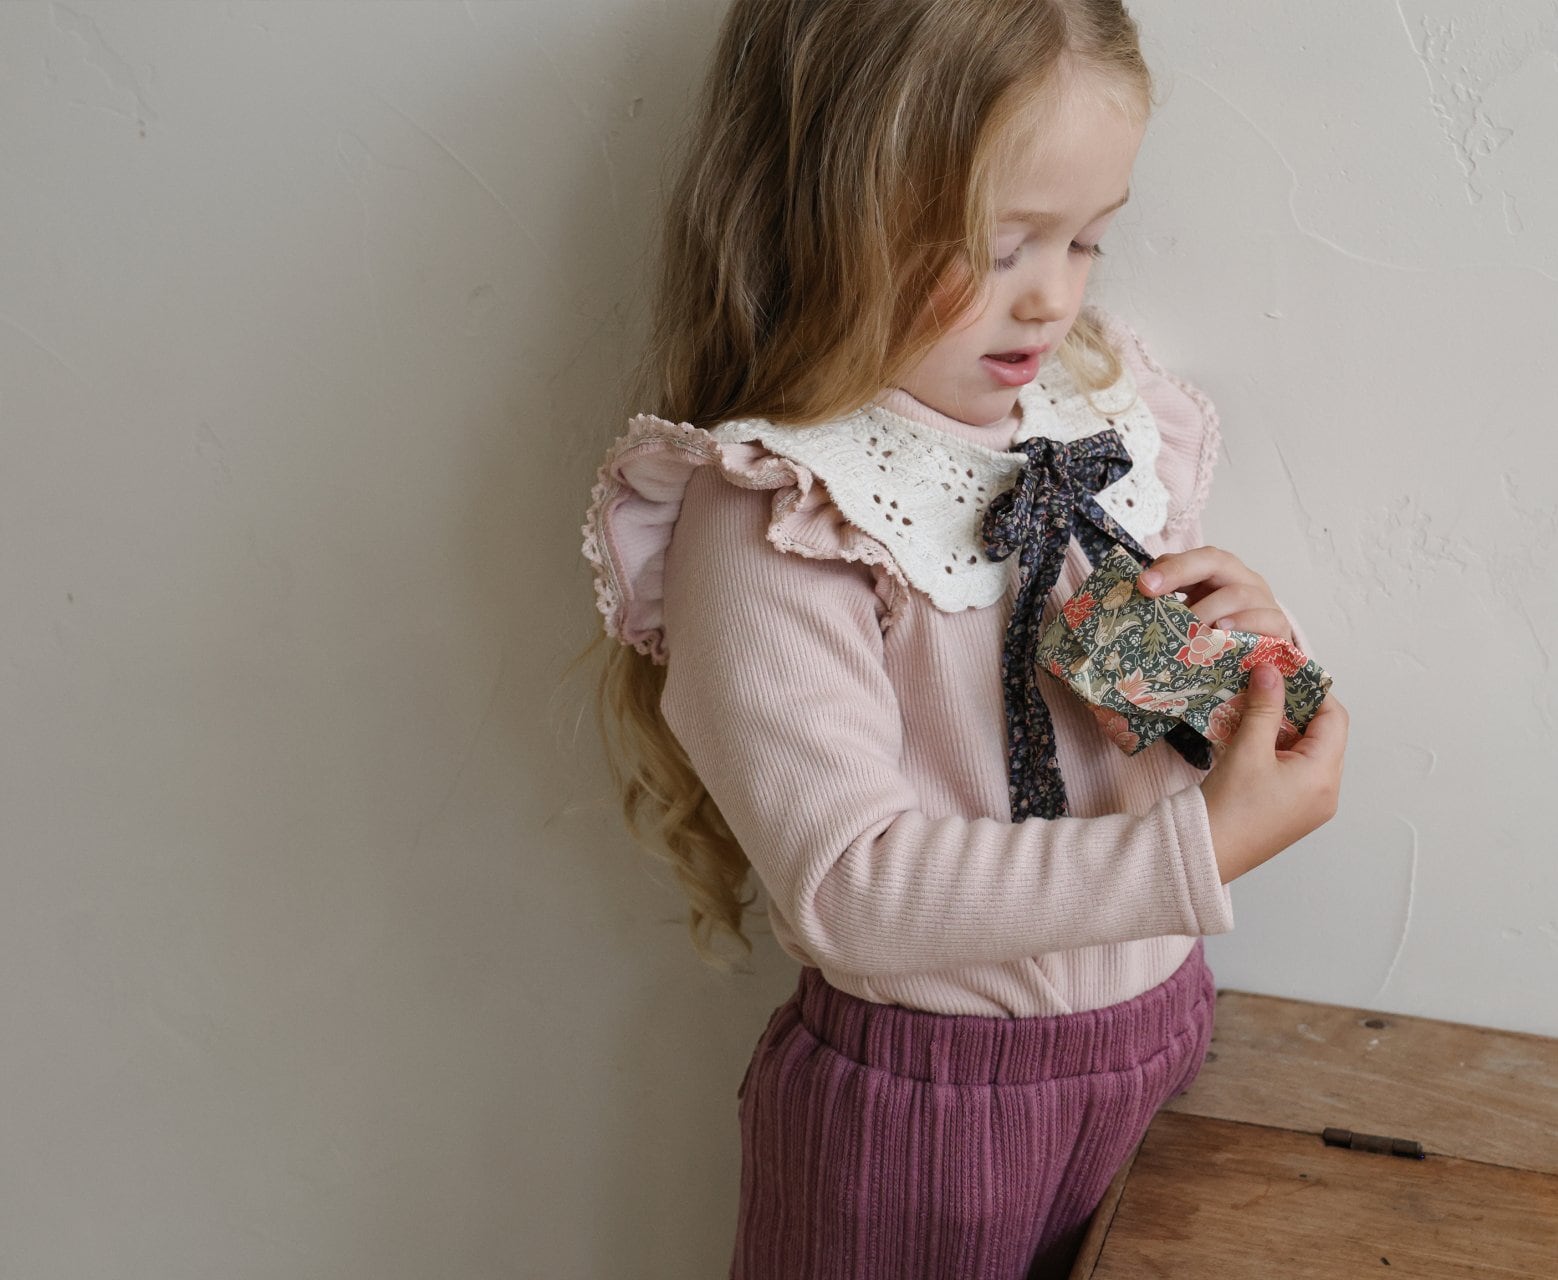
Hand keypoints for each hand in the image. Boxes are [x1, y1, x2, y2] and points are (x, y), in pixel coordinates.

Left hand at [1137, 546, 1291, 641]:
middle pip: (1217, 562)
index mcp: (1221, 573)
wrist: (1261, 662)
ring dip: (1207, 611)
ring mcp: (1264, 602)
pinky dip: (1242, 625)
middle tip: (1151, 593)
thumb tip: (1138, 597)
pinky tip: (1221, 632)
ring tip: (1186, 629)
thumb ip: (1170, 603)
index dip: (1170, 566)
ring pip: (1237, 594)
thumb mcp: (1191, 616)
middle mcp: (1243, 580)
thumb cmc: (1218, 636)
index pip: (1196, 557)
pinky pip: (1266, 619)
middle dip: (1180, 573)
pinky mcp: (1278, 627)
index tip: (1142, 584)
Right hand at [1200, 664, 1348, 882]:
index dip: (1311, 690)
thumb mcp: (1247, 749)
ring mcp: (1311, 805)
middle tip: (1264, 690)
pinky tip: (1251, 742)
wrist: (1205, 853)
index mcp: (1324, 776)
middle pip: (1324, 735)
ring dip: (1284, 730)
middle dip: (1295, 709)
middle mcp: (1327, 792)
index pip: (1334, 718)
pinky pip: (1296, 771)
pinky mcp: (1293, 812)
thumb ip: (1264, 707)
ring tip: (1253, 715)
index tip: (1283, 672)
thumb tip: (1271, 670)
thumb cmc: (1230, 805)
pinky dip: (1278, 751)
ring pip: (1308, 752)